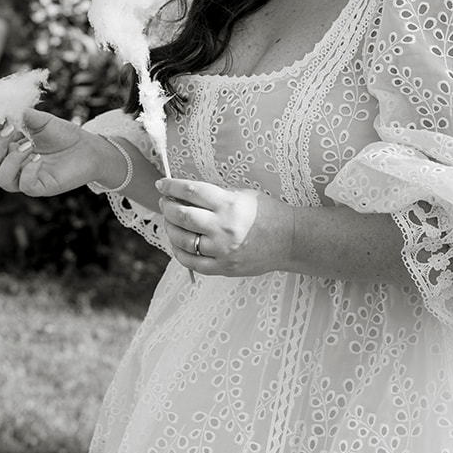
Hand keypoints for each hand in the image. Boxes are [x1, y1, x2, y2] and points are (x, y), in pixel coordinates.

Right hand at [0, 107, 121, 196]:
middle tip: (12, 129)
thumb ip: (22, 114)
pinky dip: (28, 172)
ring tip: (29, 145)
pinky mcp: (43, 187)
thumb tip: (4, 105)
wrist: (89, 147)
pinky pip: (26, 186)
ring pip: (3, 180)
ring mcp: (28, 178)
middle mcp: (16, 167)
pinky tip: (38, 158)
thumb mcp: (41, 120)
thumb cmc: (63, 135)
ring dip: (11, 160)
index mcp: (10, 151)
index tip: (0, 118)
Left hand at [156, 177, 295, 276]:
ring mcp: (222, 250)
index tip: (162, 184)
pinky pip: (192, 262)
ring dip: (170, 228)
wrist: (290, 240)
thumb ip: (216, 195)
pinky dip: (179, 252)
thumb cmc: (268, 213)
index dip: (172, 186)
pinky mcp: (224, 268)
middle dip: (167, 207)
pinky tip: (177, 243)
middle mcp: (223, 227)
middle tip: (164, 202)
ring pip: (182, 240)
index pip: (191, 191)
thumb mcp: (243, 195)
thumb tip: (186, 194)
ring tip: (169, 221)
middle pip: (182, 216)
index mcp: (229, 204)